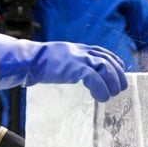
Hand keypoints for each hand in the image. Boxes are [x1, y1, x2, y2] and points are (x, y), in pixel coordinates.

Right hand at [0, 29, 127, 101]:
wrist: (28, 60)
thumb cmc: (42, 62)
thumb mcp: (63, 59)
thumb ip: (74, 63)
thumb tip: (83, 74)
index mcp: (81, 49)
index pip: (105, 53)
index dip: (116, 63)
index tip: (120, 73)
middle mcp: (83, 51)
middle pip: (110, 61)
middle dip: (118, 76)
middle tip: (119, 90)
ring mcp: (80, 58)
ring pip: (107, 69)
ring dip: (112, 84)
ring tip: (109, 96)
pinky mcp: (75, 67)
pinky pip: (96, 78)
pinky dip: (101, 89)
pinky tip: (100, 98)